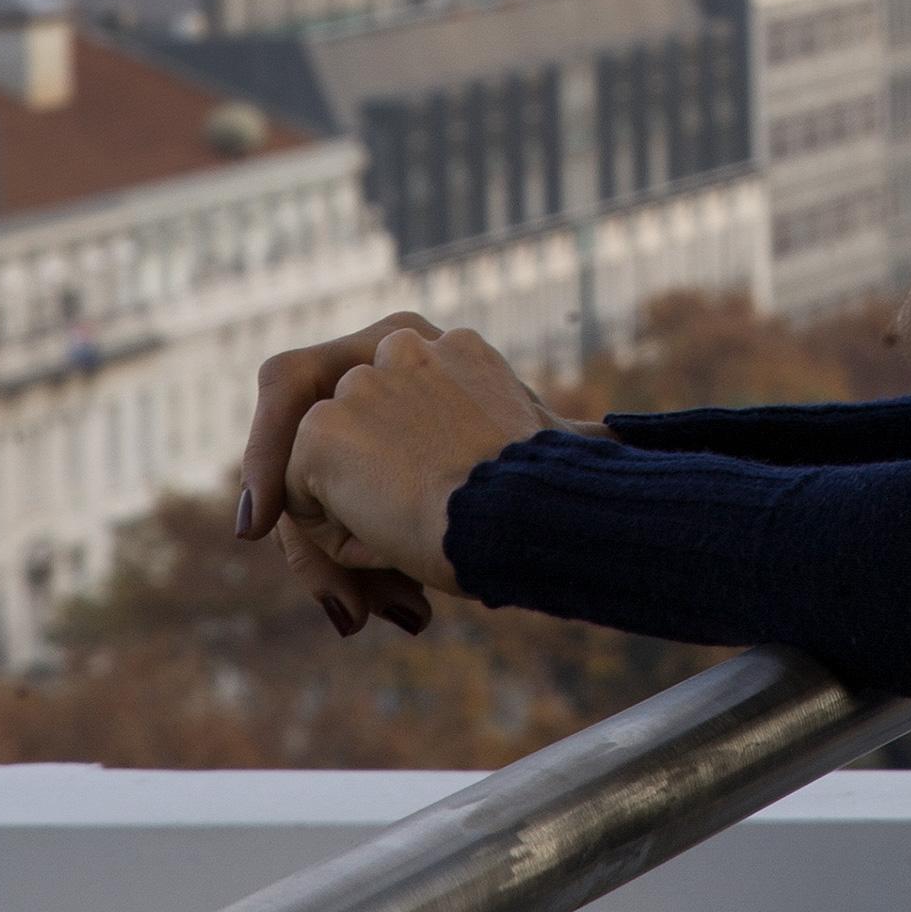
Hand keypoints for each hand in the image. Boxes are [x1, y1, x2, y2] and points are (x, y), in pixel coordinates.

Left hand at [237, 319, 567, 632]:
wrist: (525, 512)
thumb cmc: (551, 494)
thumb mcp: (550, 446)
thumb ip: (540, 435)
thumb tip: (609, 438)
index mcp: (453, 346)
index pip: (394, 410)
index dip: (399, 470)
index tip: (428, 519)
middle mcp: (400, 344)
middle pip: (354, 437)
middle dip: (367, 506)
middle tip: (404, 567)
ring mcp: (356, 385)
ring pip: (326, 475)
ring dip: (355, 528)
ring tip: (412, 557)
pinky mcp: (321, 432)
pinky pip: (301, 507)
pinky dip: (335, 544)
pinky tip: (390, 543)